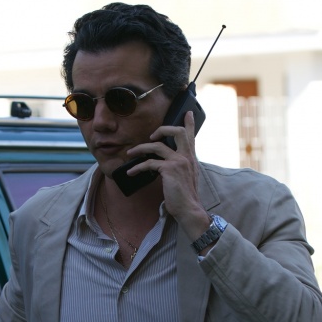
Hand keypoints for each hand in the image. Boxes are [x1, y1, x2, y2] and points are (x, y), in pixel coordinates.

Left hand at [126, 111, 211, 237]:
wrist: (189, 209)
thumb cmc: (185, 197)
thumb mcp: (185, 178)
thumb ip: (179, 167)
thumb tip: (163, 164)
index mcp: (191, 158)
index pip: (191, 136)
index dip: (189, 123)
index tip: (187, 112)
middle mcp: (187, 157)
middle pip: (177, 132)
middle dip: (162, 129)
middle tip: (150, 137)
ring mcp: (178, 161)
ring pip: (156, 146)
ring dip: (140, 149)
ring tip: (130, 154)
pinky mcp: (169, 169)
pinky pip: (149, 163)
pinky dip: (137, 167)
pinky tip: (131, 172)